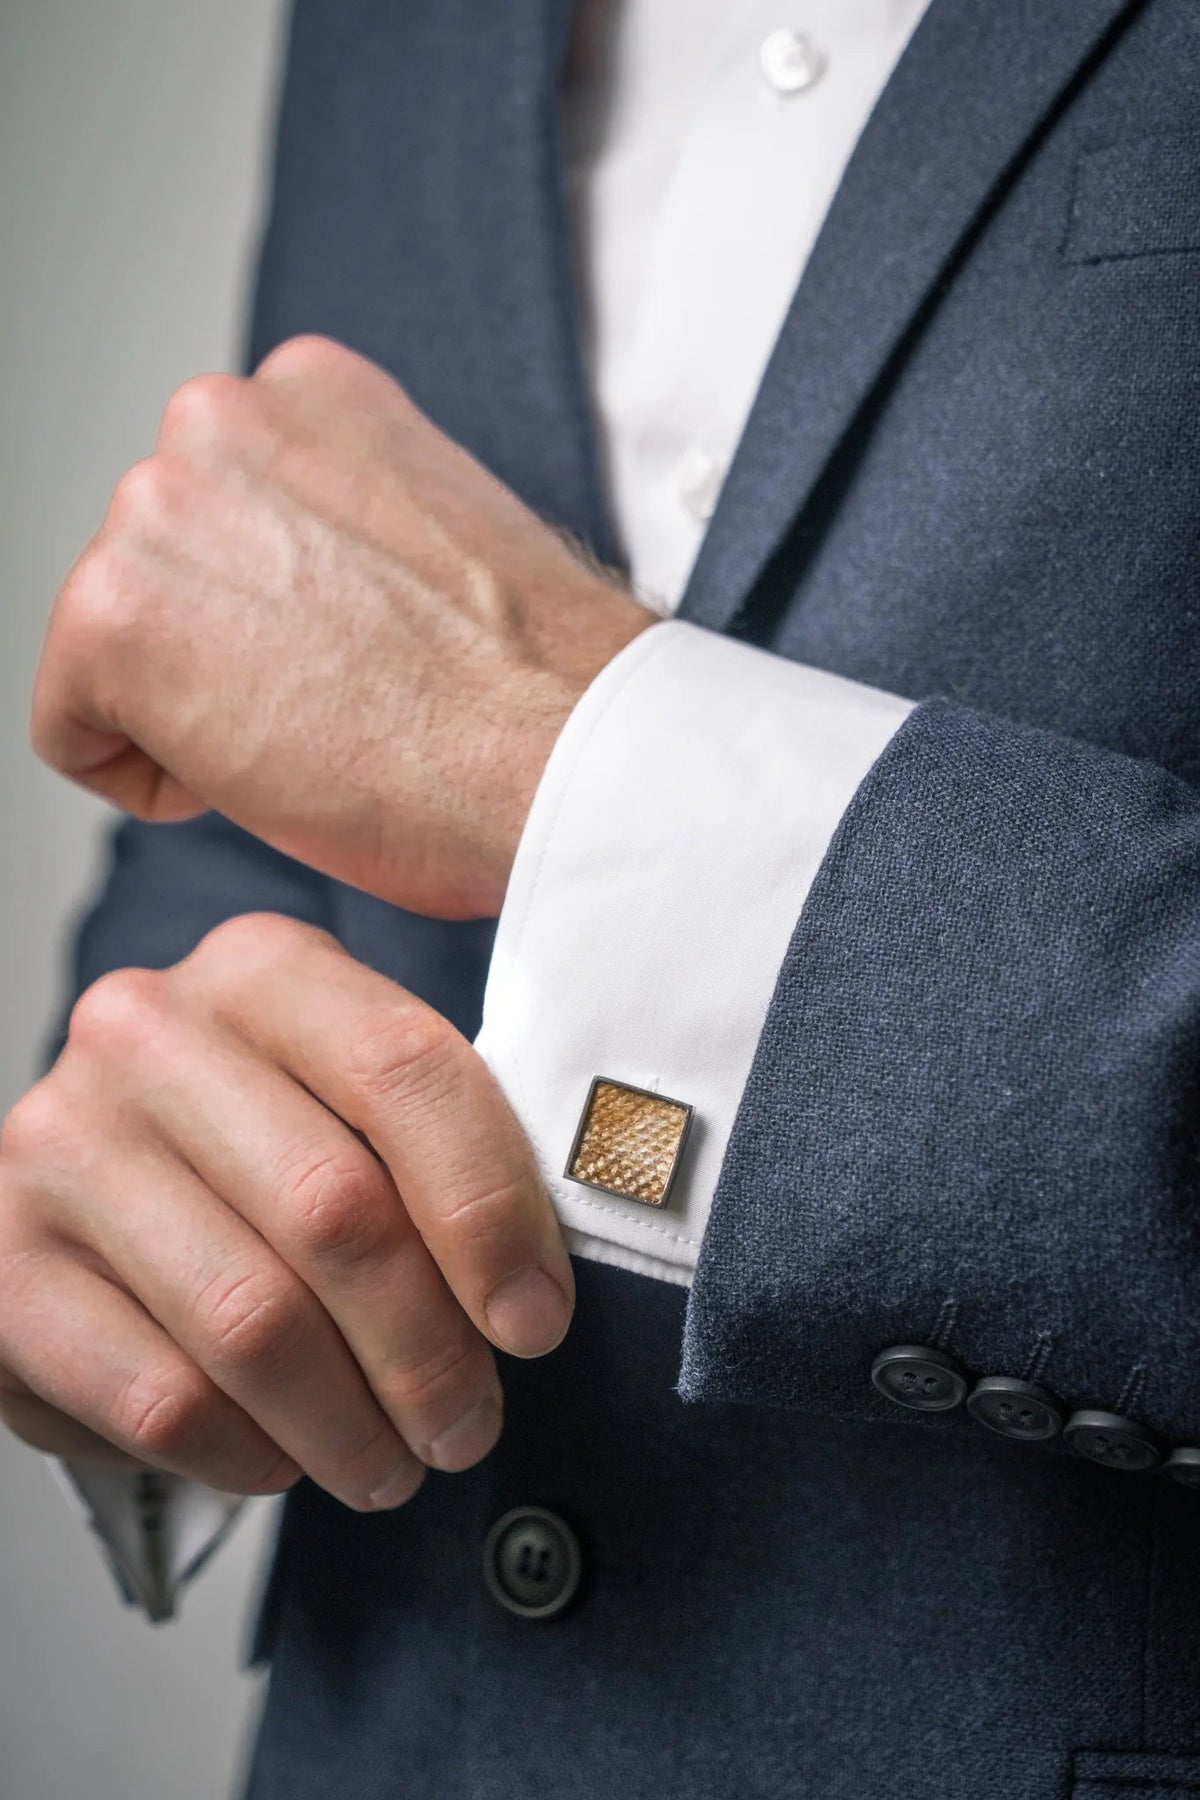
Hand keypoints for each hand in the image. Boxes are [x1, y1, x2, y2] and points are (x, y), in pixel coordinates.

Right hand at [0, 915, 573, 1505]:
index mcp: (260, 969)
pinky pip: (161, 1397)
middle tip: (471, 1425)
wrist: (94, 1189)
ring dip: (351, 1425)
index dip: (492, 1214)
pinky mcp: (2, 1265)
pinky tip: (285, 1457)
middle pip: (335, 1210)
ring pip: (253, 1321)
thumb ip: (451, 1139)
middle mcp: (143, 1032)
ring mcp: (59, 1143)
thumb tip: (561, 1256)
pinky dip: (248, 1453)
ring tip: (396, 1463)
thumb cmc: (269, 1147)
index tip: (537, 1321)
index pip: (406, 1074)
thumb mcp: (356, 1100)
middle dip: (429, 1351)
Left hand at [31, 335, 655, 918]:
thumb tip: (297, 588)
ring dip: (193, 711)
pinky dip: (146, 779)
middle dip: (222, 653)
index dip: (272, 612)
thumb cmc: (536, 687)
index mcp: (309, 390)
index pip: (219, 513)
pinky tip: (255, 780)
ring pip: (117, 646)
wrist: (569, 754)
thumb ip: (342, 524)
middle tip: (332, 708)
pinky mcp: (112, 615)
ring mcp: (157, 506)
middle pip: (160, 572)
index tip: (345, 657)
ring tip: (312, 739)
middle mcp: (218, 416)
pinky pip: (72, 730)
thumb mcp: (437, 537)